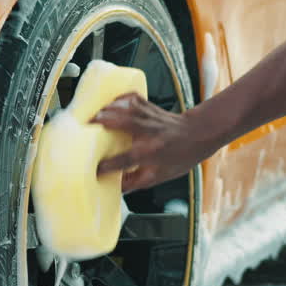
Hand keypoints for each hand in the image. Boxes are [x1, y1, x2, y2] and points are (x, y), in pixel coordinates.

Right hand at [93, 93, 211, 191]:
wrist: (199, 134)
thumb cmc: (181, 156)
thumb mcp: (160, 175)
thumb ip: (136, 182)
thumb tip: (116, 187)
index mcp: (152, 152)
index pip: (127, 159)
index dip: (109, 165)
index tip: (95, 169)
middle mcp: (151, 133)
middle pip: (125, 123)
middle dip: (104, 122)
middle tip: (85, 126)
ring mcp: (151, 117)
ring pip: (128, 108)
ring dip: (109, 109)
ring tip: (93, 113)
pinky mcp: (151, 107)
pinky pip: (135, 98)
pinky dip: (121, 97)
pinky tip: (111, 101)